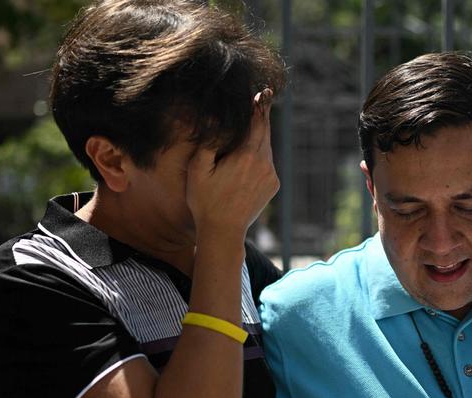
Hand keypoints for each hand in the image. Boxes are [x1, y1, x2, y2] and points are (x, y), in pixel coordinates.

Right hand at [186, 89, 278, 238]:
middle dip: (262, 115)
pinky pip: (268, 162)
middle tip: (262, 97)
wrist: (223, 231)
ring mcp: (271, 176)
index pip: (257, 123)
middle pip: (265, 132)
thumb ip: (209, 142)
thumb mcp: (198, 169)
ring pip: (267, 147)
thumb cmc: (205, 200)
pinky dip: (260, 153)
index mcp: (247, 156)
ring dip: (260, 135)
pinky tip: (249, 150)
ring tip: (254, 120)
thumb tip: (219, 120)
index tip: (263, 91)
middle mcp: (264, 164)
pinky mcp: (273, 185)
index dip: (259, 105)